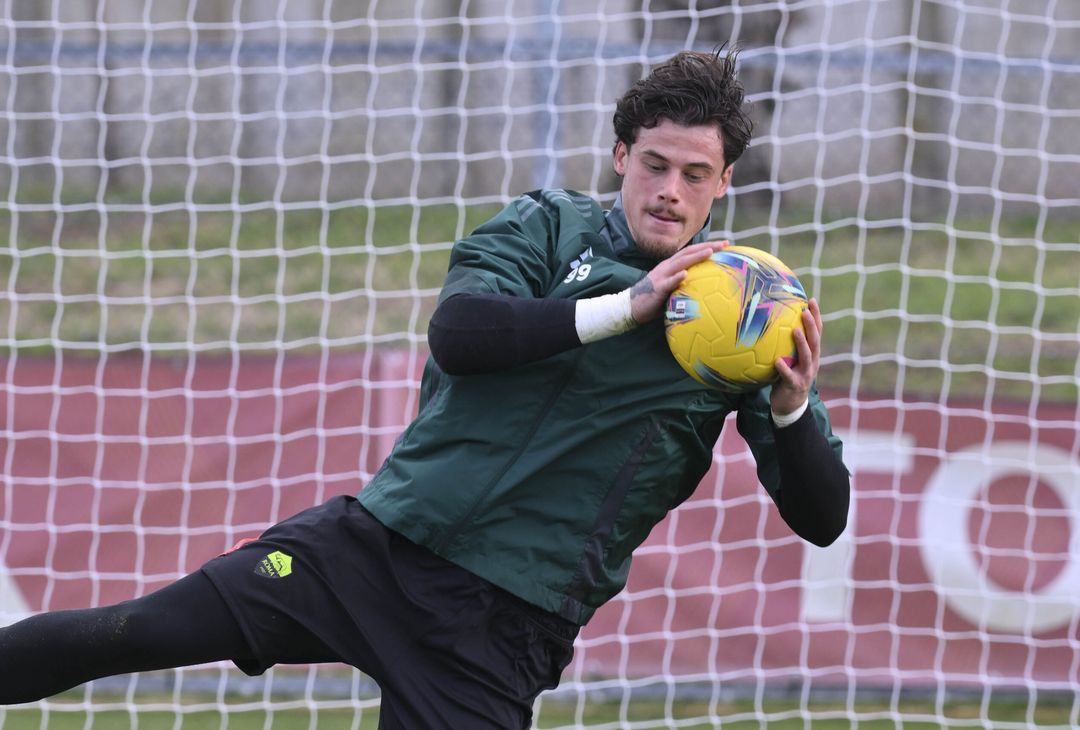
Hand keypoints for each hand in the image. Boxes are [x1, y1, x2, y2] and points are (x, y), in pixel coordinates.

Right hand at [627, 240, 728, 323]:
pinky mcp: (657, 288)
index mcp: (671, 265)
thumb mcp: (671, 288)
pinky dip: (676, 277)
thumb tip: (703, 288)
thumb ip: (684, 284)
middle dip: (707, 246)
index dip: (707, 246)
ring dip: (695, 256)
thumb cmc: (653, 299)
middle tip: (724, 244)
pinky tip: (685, 274)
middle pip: (689, 252)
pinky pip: (667, 282)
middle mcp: (667, 266)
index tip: (724, 244)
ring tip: (709, 252)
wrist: (631, 306)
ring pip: (680, 263)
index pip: (691, 252)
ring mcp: (662, 276)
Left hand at [771, 298, 822, 415]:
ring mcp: (805, 374)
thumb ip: (786, 345)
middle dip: (812, 325)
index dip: (816, 316)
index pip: (817, 332)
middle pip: (815, 341)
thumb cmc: (787, 378)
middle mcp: (812, 362)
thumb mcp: (790, 360)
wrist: (791, 405)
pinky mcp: (795, 385)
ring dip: (801, 343)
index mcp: (812, 354)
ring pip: (806, 356)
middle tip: (805, 311)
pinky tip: (776, 361)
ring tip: (795, 330)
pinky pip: (788, 376)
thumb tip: (772, 324)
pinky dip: (784, 368)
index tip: (812, 300)